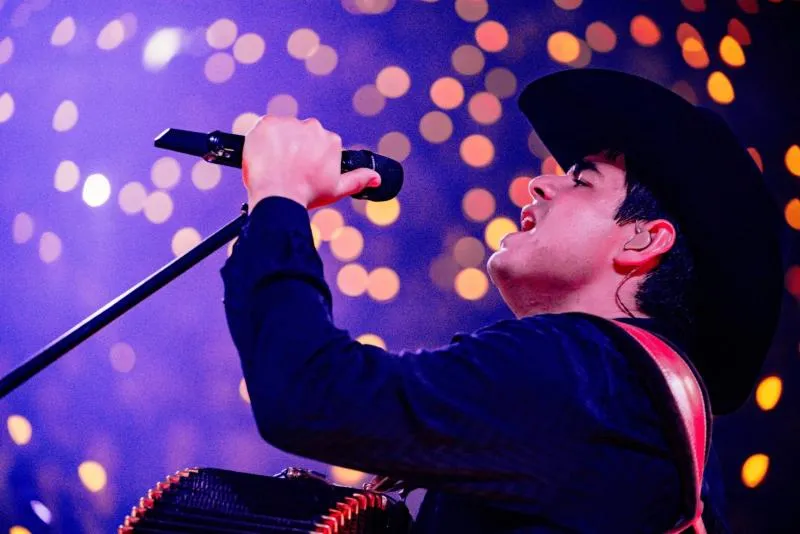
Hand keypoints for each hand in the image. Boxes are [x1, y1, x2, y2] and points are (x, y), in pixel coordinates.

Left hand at [242, 116, 380, 209]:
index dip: (308, 157)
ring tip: (274, 165)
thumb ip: (358, 180)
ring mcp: (289, 124)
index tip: (301, 170)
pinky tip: (264, 155)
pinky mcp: (267, 124)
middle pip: (301, 134)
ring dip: (278, 143)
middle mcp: (312, 127)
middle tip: (286, 168)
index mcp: (331, 140)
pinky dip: (262, 139)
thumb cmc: (308, 195)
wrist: (278, 198)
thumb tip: (377, 178)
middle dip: (294, 148)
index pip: (317, 142)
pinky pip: (264, 127)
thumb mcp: (337, 190)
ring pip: (283, 130)